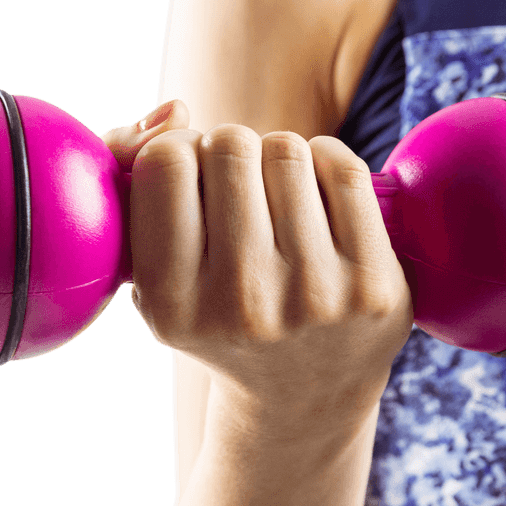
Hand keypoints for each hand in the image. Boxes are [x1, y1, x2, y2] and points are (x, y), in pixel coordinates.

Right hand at [100, 103, 413, 433]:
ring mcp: (315, 296)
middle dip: (231, 152)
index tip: (191, 179)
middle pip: (229, 145)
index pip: (165, 163)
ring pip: (287, 149)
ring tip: (277, 198)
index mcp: (173, 305)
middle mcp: (243, 305)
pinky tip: (318, 193)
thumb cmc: (219, 313)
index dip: (177, 152)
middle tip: (239, 190)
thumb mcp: (154, 273)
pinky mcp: (373, 284)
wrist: (304, 395)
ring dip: (279, 158)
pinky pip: (344, 169)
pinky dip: (326, 161)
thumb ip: (131, 177)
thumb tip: (175, 110)